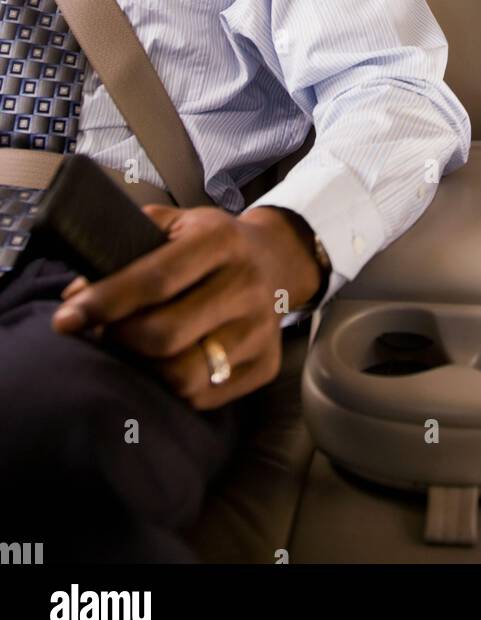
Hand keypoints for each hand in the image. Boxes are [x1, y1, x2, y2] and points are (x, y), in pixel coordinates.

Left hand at [50, 204, 322, 409]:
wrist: (275, 260)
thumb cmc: (210, 243)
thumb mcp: (176, 223)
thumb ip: (126, 247)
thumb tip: (76, 295)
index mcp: (221, 240)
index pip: (155, 279)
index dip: (105, 302)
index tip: (66, 319)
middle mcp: (247, 285)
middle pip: (165, 334)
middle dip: (119, 339)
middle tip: (104, 333)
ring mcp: (260, 329)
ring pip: (183, 374)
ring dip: (143, 368)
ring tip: (133, 350)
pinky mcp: (266, 364)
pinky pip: (203, 396)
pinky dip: (172, 386)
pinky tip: (166, 362)